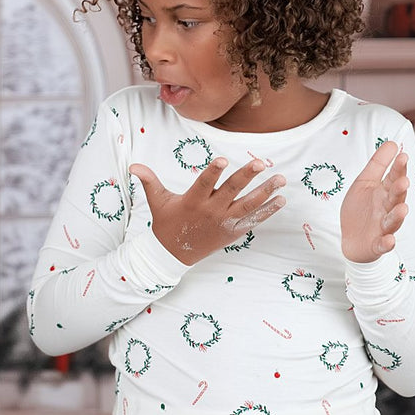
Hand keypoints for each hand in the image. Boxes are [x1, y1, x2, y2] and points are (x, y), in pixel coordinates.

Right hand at [131, 158, 285, 265]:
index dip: (213, 172)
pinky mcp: (232, 232)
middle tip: (261, 163)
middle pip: (231, 192)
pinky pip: (253, 221)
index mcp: (192, 201)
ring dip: (265, 192)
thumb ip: (149, 181)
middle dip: (246, 177)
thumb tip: (134, 165)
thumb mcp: (157, 201)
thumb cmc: (166, 223)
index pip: (204, 183)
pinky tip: (281, 199)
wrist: (173, 254)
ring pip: (248, 205)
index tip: (223, 159)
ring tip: (280, 179)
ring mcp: (223, 223)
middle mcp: (210, 212)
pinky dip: (267, 211)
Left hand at [341, 140, 408, 262]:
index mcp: (385, 193)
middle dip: (399, 190)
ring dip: (398, 215)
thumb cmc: (361, 208)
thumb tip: (392, 142)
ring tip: (402, 208)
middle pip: (396, 199)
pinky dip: (387, 243)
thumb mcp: (365, 182)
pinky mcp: (377, 244)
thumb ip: (378, 164)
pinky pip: (383, 244)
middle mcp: (388, 209)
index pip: (394, 178)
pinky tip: (389, 240)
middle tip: (403, 181)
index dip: (398, 169)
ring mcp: (384, 227)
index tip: (402, 156)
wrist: (351, 239)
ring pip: (393, 221)